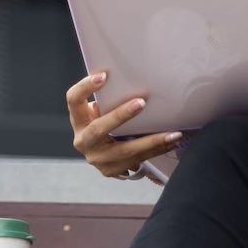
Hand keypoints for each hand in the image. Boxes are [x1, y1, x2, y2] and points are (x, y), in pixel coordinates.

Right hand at [66, 71, 182, 184]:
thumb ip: (107, 101)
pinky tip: (171, 142)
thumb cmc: (103, 122)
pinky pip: (136, 161)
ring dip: (152, 141)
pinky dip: (156, 151)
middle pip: (99, 128)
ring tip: (173, 134)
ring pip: (125, 151)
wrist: (100, 154)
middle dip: (121, 115)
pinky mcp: (111, 171)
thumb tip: (133, 79)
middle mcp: (83, 141)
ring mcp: (97, 159)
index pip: (73, 99)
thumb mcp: (98, 112)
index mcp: (79, 120)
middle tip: (142, 103)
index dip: (85, 87)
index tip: (103, 76)